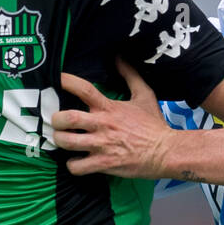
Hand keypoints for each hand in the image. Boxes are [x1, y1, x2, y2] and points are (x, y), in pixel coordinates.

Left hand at [52, 59, 173, 177]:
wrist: (167, 152)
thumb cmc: (154, 124)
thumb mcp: (145, 95)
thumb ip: (130, 75)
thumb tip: (119, 57)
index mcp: (109, 108)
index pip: (84, 90)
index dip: (67, 82)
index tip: (56, 79)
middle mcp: (103, 125)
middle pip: (68, 118)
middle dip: (56, 120)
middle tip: (57, 121)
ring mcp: (102, 146)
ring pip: (68, 143)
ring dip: (60, 141)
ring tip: (62, 140)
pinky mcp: (104, 164)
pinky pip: (78, 167)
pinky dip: (72, 165)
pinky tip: (76, 161)